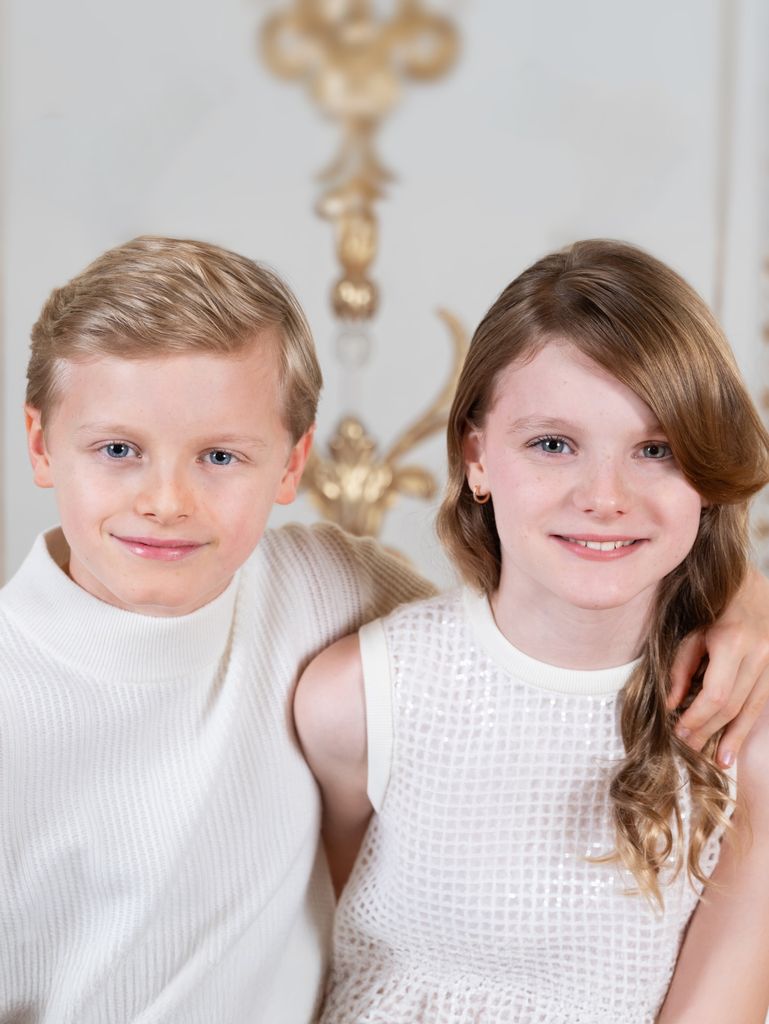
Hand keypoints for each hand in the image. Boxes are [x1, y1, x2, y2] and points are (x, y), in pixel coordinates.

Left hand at [667, 566, 768, 766]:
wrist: (750, 586)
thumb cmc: (711, 608)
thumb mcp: (690, 632)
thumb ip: (680, 669)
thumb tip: (671, 705)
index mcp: (732, 642)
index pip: (716, 694)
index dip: (698, 717)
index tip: (679, 732)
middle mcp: (758, 654)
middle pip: (733, 705)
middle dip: (709, 730)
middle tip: (689, 750)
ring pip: (751, 708)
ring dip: (733, 737)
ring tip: (719, 762)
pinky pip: (761, 702)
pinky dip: (746, 725)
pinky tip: (735, 744)